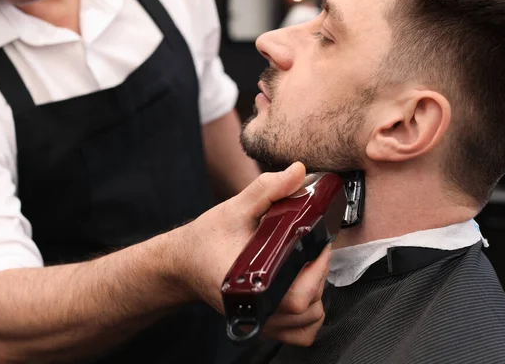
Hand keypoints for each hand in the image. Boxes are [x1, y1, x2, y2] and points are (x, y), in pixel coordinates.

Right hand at [174, 162, 329, 346]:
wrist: (184, 261)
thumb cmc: (206, 239)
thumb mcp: (234, 208)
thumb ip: (267, 189)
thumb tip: (298, 171)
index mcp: (247, 283)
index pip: (294, 297)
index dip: (315, 273)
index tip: (319, 246)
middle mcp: (253, 309)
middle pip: (306, 310)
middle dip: (319, 276)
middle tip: (316, 250)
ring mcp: (258, 321)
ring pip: (306, 324)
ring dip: (317, 295)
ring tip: (309, 267)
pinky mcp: (261, 323)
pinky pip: (297, 333)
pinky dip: (308, 315)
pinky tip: (303, 287)